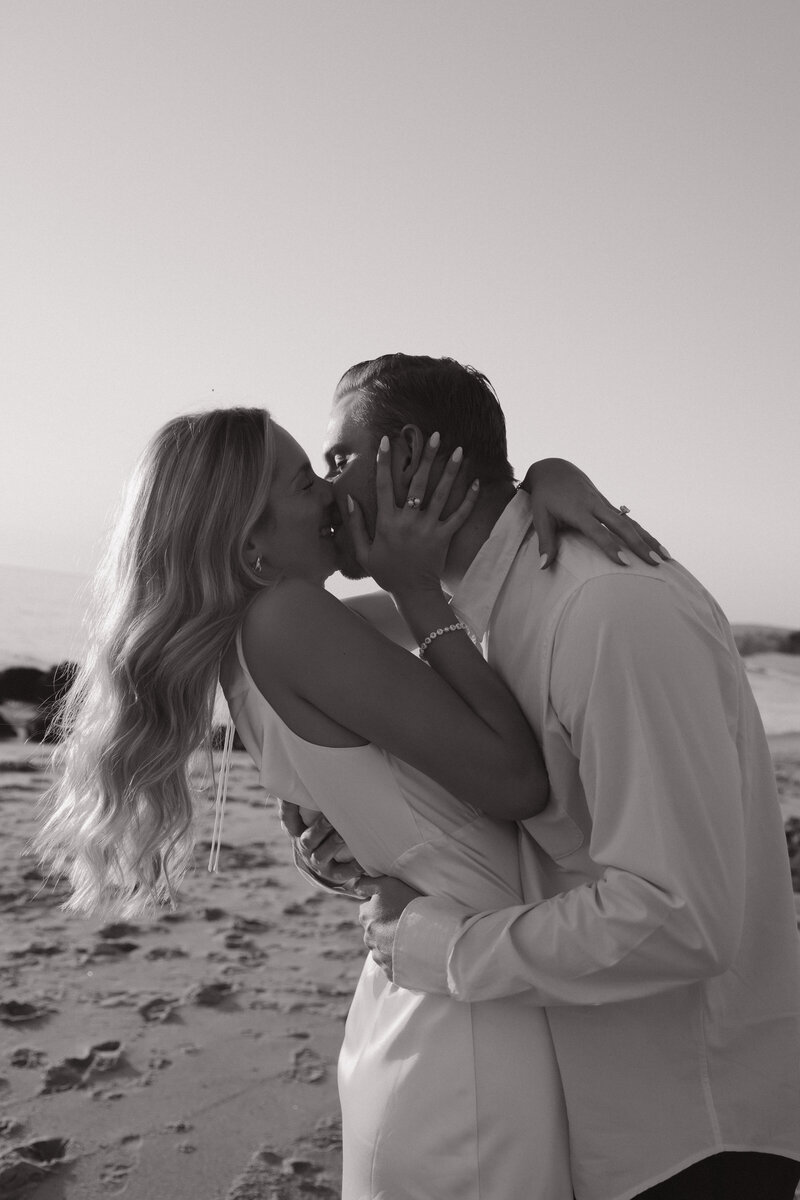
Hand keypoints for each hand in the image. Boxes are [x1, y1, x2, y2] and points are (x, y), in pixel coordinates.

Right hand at [278, 801, 365, 889]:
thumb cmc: (321, 827)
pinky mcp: (332, 875)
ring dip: (332, 845)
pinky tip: (362, 862)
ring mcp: (317, 862)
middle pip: (307, 839)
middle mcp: (304, 847)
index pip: (288, 818)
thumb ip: (310, 796)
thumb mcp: (312, 814)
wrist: (325, 864)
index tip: (290, 794)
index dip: (288, 807)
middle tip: (331, 817)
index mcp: (297, 831)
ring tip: (345, 835)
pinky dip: (351, 869)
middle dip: (319, 829)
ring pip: (321, 856)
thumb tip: (307, 763)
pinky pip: (340, 873)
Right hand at [347, 433, 479, 595]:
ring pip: (441, 494)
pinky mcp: (445, 537)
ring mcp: (429, 528)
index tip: (387, 441)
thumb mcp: (364, 551)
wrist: (413, 593)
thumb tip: (348, 498)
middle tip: (434, 435)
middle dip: (426, 457)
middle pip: (418, 483)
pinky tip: (476, 482)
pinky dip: (469, 499)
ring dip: (450, 471)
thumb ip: (356, 524)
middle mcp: (409, 521)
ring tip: (459, 450)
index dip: (384, 462)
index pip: (384, 486)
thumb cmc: (387, 572)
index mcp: (387, 523)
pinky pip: (459, 516)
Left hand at [357, 875, 423, 979]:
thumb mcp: (387, 884)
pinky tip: (412, 952)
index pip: (368, 910)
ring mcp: (379, 956)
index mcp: (365, 916)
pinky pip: (392, 964)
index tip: (395, 907)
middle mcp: (368, 937)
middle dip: (385, 927)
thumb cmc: (407, 906)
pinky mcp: (390, 971)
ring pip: (383, 948)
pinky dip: (399, 959)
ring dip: (392, 943)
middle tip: (404, 922)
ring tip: (410, 937)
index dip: (381, 907)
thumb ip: (367, 884)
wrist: (426, 935)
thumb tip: (355, 886)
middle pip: (375, 930)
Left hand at [520, 459, 669, 568]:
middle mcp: (595, 505)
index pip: (597, 530)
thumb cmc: (545, 496)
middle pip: (622, 525)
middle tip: (655, 562)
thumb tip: (543, 567)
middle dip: (640, 544)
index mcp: (578, 509)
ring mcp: (605, 503)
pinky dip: (644, 533)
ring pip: (631, 522)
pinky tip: (657, 546)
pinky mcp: (609, 504)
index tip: (624, 562)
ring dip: (649, 539)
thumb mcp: (540, 517)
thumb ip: (545, 542)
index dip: (610, 546)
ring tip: (666, 557)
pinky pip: (630, 520)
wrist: (555, 468)